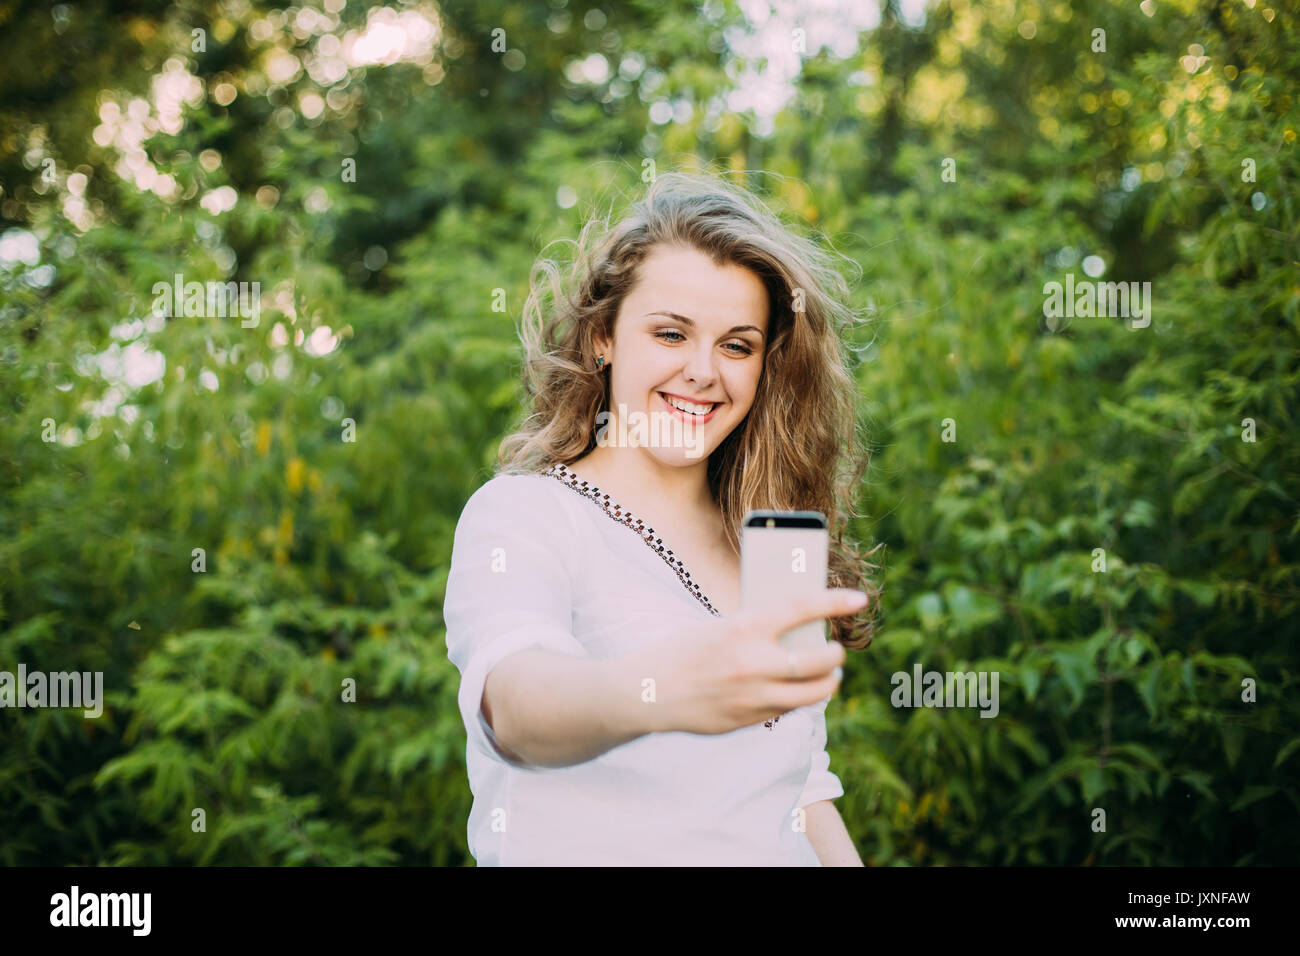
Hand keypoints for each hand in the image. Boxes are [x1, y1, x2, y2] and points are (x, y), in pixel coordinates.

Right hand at [627, 588, 865, 735]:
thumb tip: (797, 632)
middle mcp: (752, 663)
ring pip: (812, 693)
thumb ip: (756, 631)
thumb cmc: (683, 652)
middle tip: (835, 650)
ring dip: (828, 682)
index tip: (859, 600)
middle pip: (819, 662)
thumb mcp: (719, 627)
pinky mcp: (747, 720)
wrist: (647, 693)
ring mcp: (751, 697)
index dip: (835, 603)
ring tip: (829, 674)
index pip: (801, 608)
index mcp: (742, 628)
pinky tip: (796, 690)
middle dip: (836, 655)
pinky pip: (787, 710)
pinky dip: (797, 698)